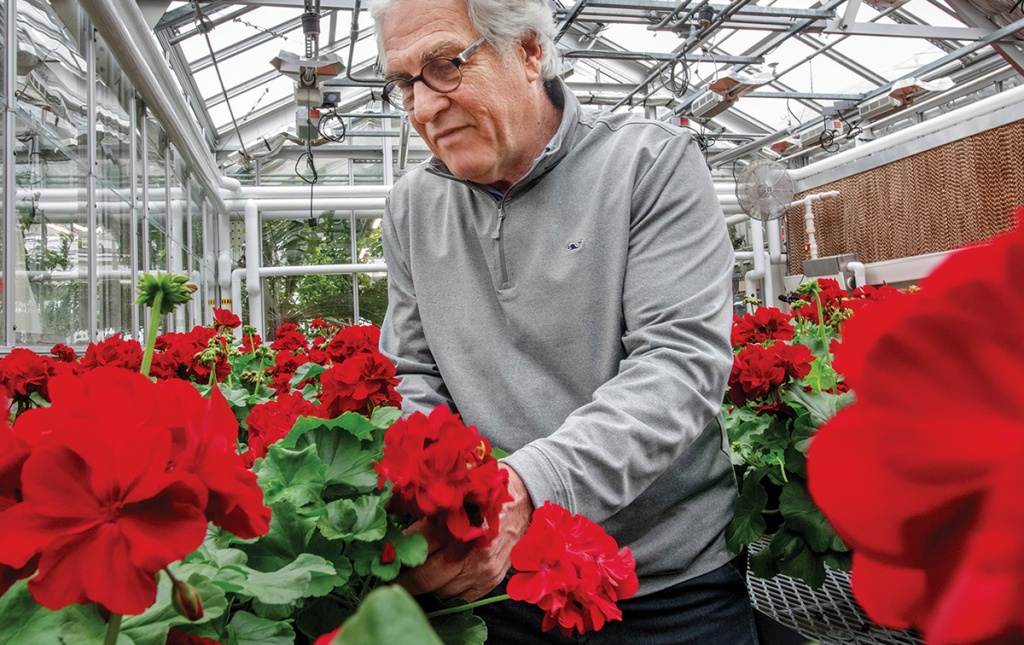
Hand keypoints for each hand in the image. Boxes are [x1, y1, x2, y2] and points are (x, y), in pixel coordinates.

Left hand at [396, 464, 533, 600]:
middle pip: (426, 576)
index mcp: (461, 523)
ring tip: (413, 574)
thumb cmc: (486, 488)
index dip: (397, 552)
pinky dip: (446, 590)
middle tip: (390, 574)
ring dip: (425, 584)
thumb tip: (388, 510)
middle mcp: (472, 552)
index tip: (383, 554)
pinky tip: (439, 577)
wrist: (525, 498)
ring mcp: (482, 570)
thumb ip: (426, 501)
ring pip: (440, 591)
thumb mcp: (456, 486)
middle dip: (404, 577)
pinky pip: (459, 598)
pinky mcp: (491, 581)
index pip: (418, 545)